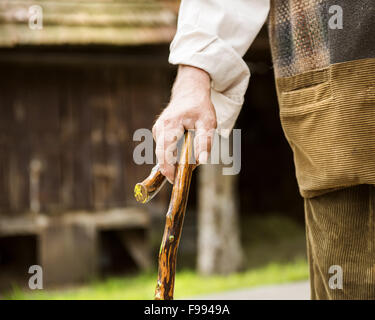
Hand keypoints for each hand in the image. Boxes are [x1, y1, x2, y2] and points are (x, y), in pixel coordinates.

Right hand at [152, 65, 216, 183]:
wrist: (190, 92)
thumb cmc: (200, 107)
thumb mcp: (208, 123)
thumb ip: (205, 142)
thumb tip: (201, 161)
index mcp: (169, 126)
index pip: (164, 154)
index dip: (169, 170)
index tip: (176, 181)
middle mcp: (159, 129)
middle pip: (162, 156)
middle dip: (173, 168)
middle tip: (185, 174)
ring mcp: (157, 131)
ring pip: (164, 154)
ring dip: (175, 160)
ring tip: (190, 155)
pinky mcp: (159, 133)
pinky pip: (165, 149)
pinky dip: (174, 154)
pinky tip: (184, 149)